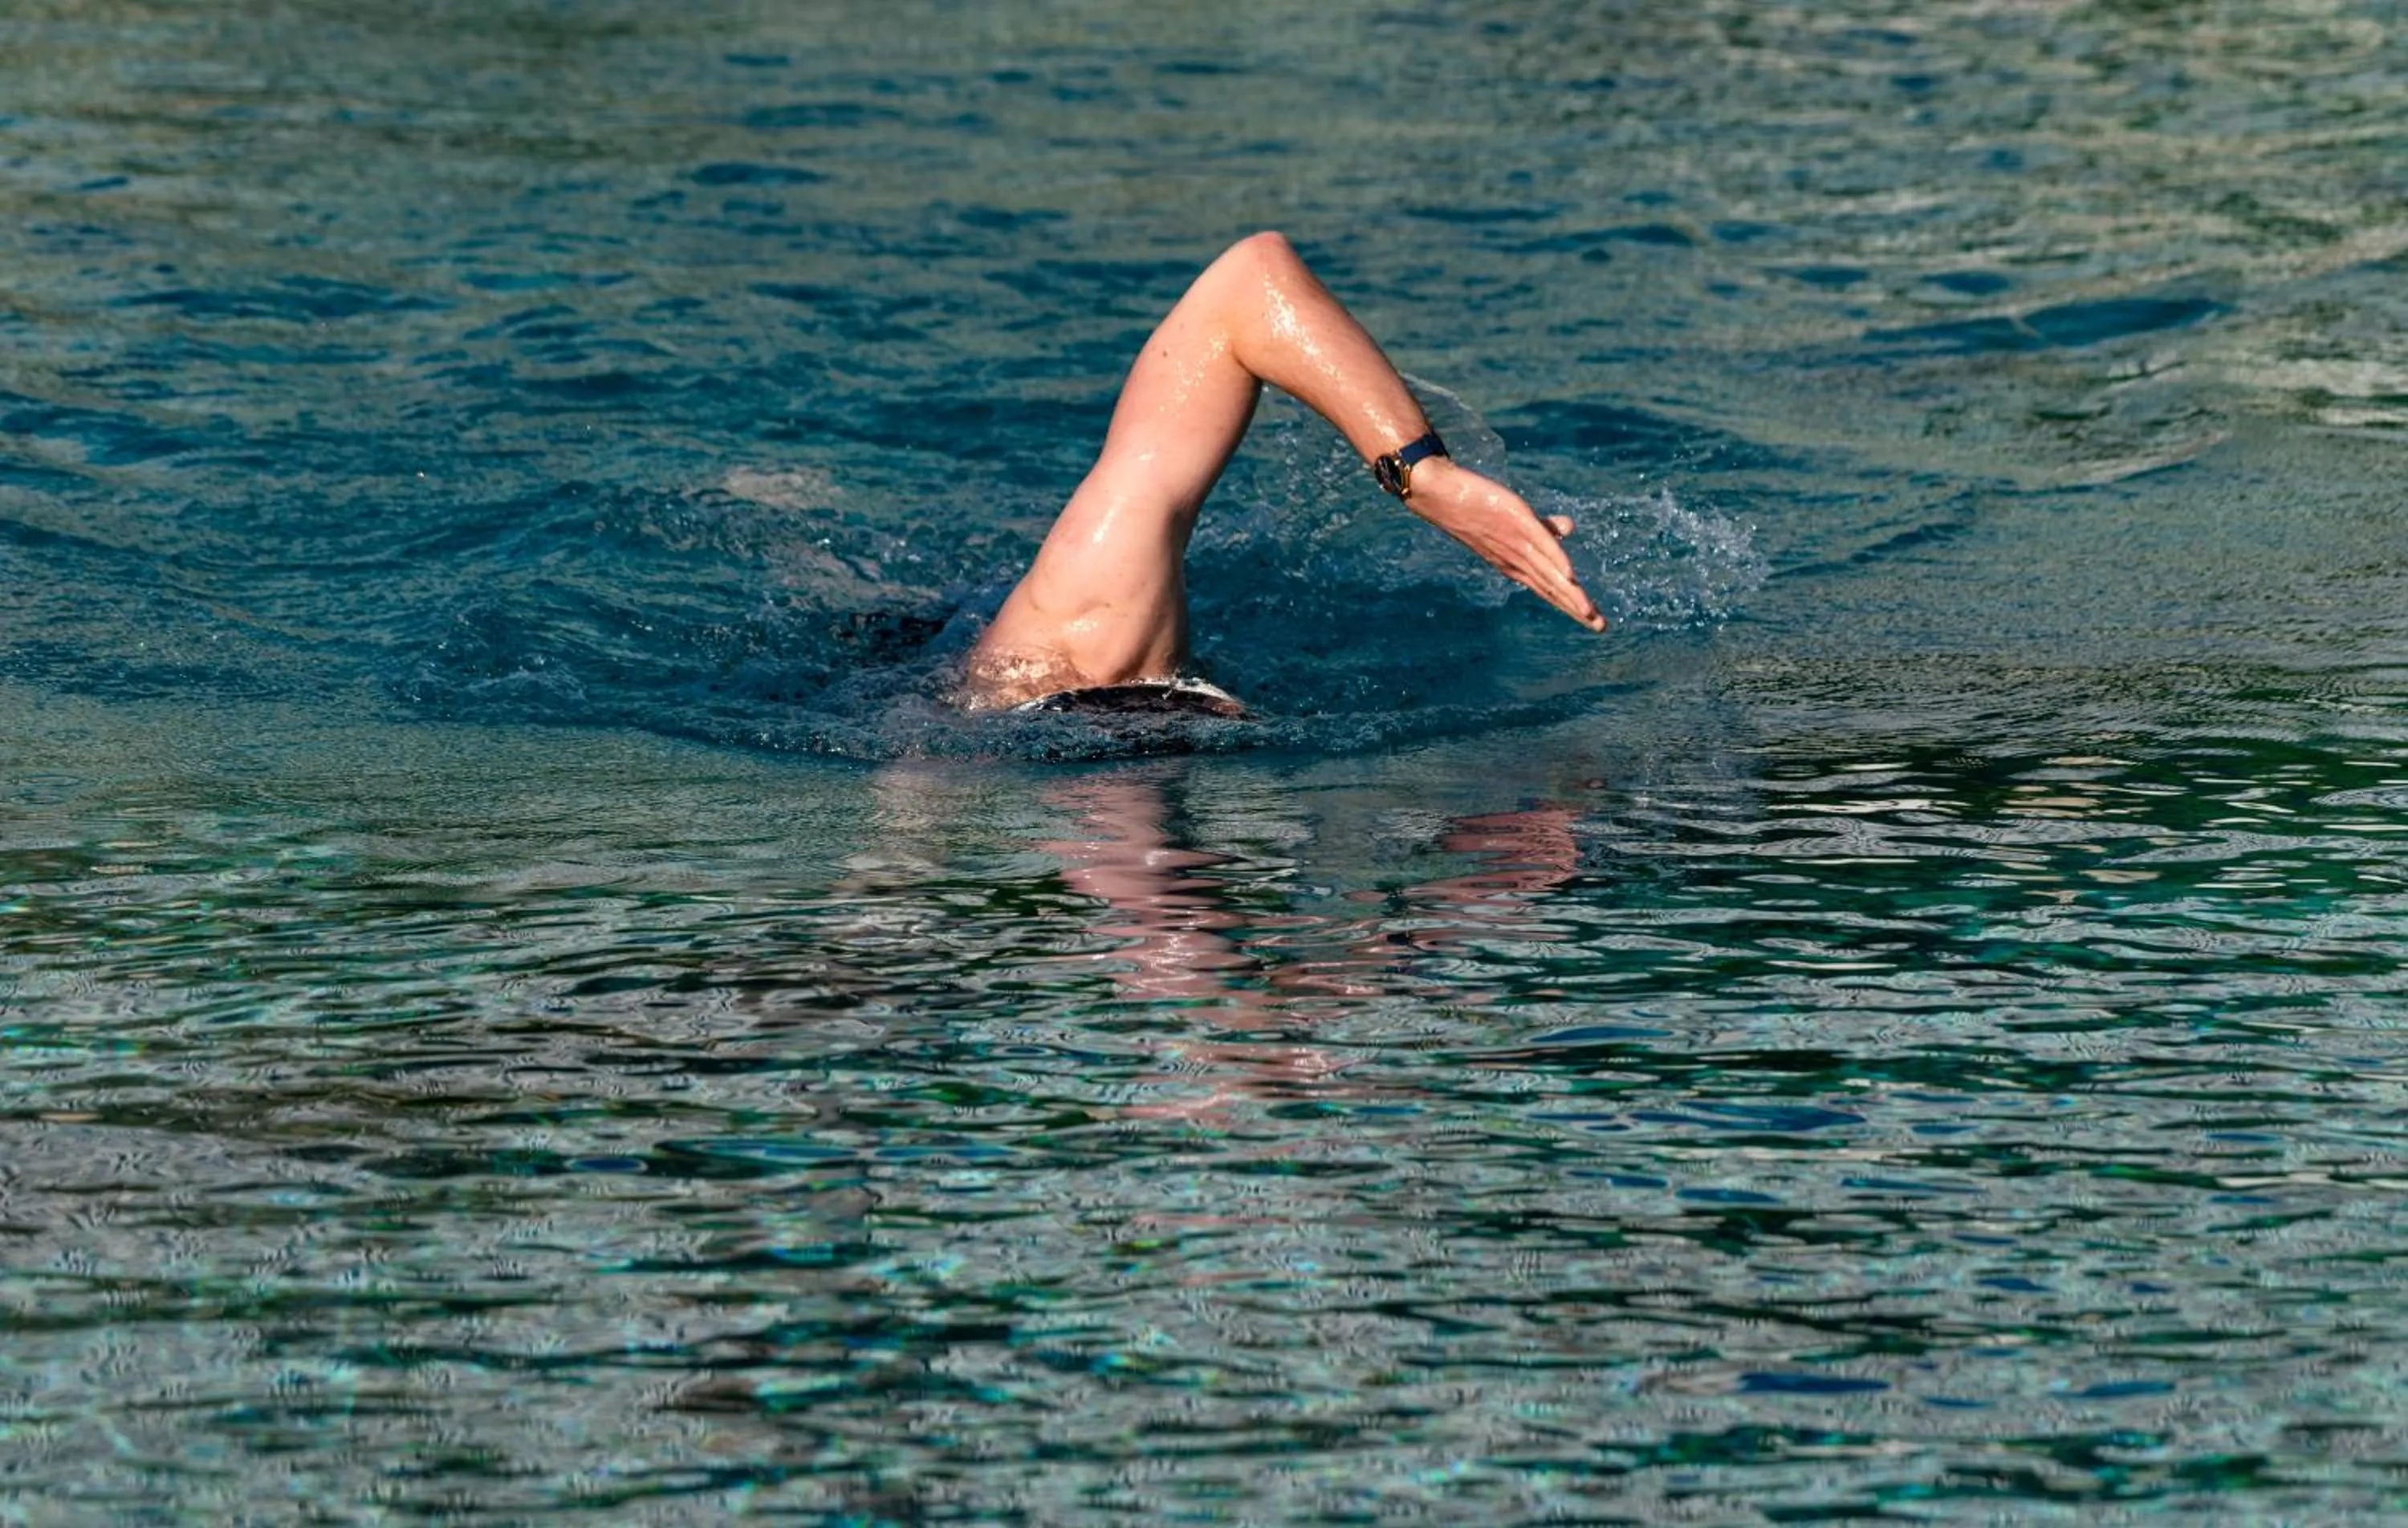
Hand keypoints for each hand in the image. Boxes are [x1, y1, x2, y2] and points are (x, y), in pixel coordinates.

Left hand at [1403, 460, 1607, 631]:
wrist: (1441, 496)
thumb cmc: (1478, 510)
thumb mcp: (1517, 522)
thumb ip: (1545, 528)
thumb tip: (1571, 528)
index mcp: (1517, 565)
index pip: (1549, 590)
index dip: (1572, 606)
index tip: (1594, 623)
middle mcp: (1517, 561)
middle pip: (1552, 589)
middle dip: (1576, 609)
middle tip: (1601, 627)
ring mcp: (1516, 543)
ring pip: (1548, 574)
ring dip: (1569, 593)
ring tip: (1589, 611)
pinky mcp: (1517, 521)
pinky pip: (1539, 545)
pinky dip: (1555, 560)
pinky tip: (1570, 574)